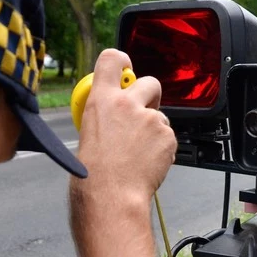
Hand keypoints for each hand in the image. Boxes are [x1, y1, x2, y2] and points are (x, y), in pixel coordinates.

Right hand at [69, 49, 175, 216]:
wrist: (111, 196)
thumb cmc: (93, 173)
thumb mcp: (88, 133)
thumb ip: (104, 116)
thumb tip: (112, 115)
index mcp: (102, 100)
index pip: (112, 60)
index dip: (121, 61)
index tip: (125, 68)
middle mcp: (128, 103)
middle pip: (149, 82)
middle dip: (150, 96)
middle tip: (142, 114)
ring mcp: (150, 119)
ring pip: (160, 116)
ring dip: (154, 130)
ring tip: (139, 153)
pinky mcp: (167, 136)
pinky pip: (168, 137)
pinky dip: (162, 148)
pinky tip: (147, 163)